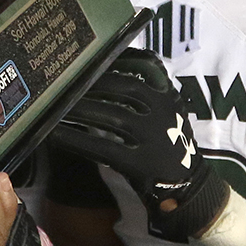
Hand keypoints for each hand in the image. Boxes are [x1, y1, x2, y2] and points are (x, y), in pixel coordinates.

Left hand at [46, 48, 226, 236]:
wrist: (189, 184)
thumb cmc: (171, 143)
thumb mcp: (170, 110)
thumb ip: (152, 88)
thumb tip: (121, 63)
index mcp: (168, 97)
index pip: (139, 70)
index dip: (112, 64)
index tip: (87, 61)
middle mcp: (162, 113)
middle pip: (122, 89)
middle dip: (92, 85)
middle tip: (65, 84)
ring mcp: (152, 138)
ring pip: (111, 117)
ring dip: (80, 109)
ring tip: (56, 107)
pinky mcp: (139, 163)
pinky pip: (103, 148)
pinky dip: (77, 140)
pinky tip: (57, 136)